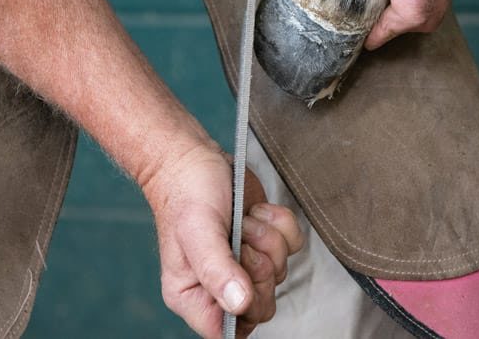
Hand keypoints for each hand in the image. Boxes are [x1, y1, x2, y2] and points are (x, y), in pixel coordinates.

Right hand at [143, 146, 303, 337]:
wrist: (196, 157)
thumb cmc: (186, 193)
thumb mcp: (198, 231)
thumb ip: (217, 270)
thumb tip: (239, 304)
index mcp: (192, 294)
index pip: (227, 332)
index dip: (245, 308)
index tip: (242, 270)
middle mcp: (218, 285)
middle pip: (262, 304)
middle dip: (260, 264)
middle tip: (241, 235)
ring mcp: (243, 264)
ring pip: (280, 273)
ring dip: (268, 238)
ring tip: (244, 218)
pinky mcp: (263, 240)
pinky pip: (292, 247)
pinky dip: (281, 224)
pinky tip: (256, 210)